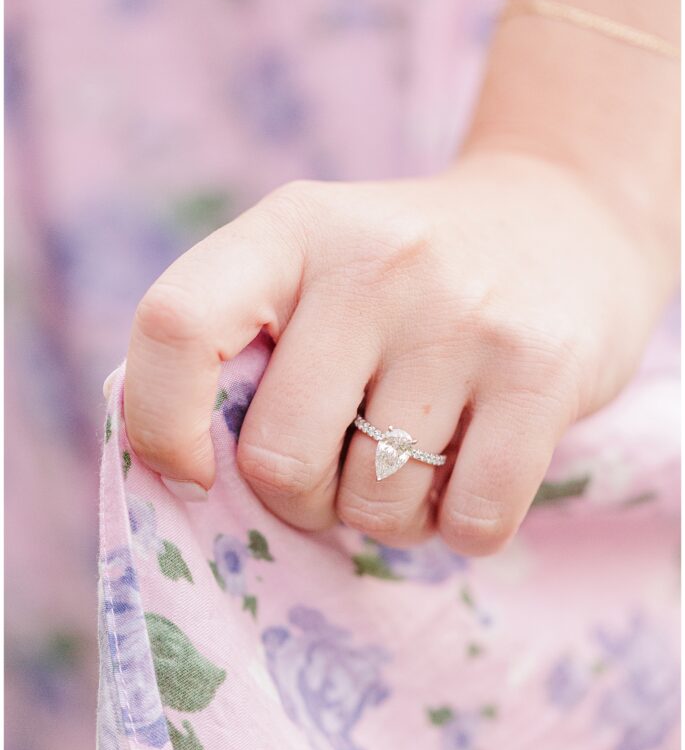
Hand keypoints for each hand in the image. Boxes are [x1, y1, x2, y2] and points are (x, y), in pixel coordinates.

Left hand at [124, 150, 673, 553]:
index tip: (194, 471)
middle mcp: (374, 262)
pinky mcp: (542, 371)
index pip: (176, 326)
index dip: (160, 422)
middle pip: (280, 458)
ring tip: (417, 460)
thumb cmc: (410, 275)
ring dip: (388, 515)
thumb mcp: (316, 265)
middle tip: (341, 466)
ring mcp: (464, 316)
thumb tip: (187, 475)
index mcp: (291, 229)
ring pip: (377, 505)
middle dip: (303, 498)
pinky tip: (472, 473)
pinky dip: (459, 528)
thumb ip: (245, 346)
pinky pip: (470, 523)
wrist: (566, 221)